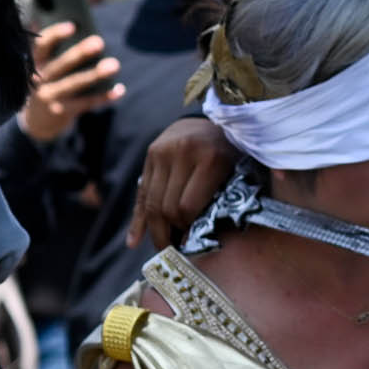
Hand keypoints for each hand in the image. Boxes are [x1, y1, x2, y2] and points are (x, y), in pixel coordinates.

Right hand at [21, 22, 123, 142]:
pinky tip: (119, 89)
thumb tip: (48, 20)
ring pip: (74, 84)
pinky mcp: (62, 112)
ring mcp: (50, 97)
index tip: (72, 26)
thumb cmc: (45, 84)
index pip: (41, 47)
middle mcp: (39, 80)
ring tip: (114, 65)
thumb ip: (48, 48)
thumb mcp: (39, 67)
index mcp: (34, 64)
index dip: (55, 35)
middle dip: (79, 53)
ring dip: (95, 75)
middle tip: (99, 42)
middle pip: (60, 65)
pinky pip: (86, 103)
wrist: (36, 122)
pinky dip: (103, 97)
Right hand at [128, 117, 240, 248]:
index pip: (187, 207)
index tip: (191, 245)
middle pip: (166, 206)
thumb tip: (196, 239)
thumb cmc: (231, 153)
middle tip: (176, 250)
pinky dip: (138, 220)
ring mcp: (162, 152)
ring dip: (155, 230)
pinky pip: (142, 193)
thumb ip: (221, 200)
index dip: (187, 230)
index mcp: (209, 159)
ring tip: (163, 247)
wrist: (213, 119)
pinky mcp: (150, 154)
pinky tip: (133, 241)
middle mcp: (181, 153)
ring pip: (151, 202)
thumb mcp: (235, 172)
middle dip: (170, 232)